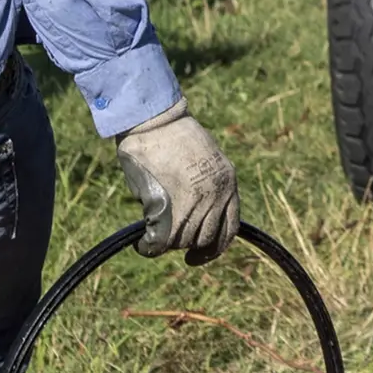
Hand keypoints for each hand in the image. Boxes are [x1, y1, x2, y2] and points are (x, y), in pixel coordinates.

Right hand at [116, 105, 239, 261]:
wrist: (155, 119)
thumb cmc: (171, 134)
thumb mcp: (202, 158)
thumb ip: (204, 185)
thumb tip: (192, 214)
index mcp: (227, 183)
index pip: (230, 229)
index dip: (215, 246)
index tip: (200, 253)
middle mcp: (216, 195)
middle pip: (205, 238)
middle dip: (188, 245)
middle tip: (172, 241)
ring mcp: (193, 202)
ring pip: (182, 241)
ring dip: (168, 242)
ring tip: (154, 235)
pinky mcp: (167, 207)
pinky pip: (160, 242)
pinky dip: (149, 248)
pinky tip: (142, 245)